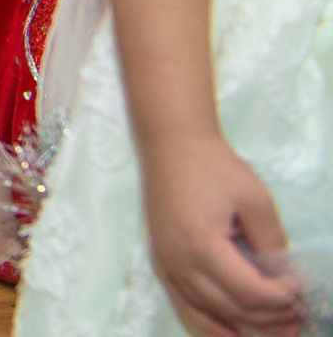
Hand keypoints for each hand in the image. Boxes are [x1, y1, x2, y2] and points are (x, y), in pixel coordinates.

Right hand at [143, 132, 305, 336]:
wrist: (170, 145)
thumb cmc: (213, 167)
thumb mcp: (255, 199)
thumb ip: (271, 242)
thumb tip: (284, 275)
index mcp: (202, 245)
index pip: (250, 291)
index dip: (282, 297)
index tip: (301, 287)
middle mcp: (179, 263)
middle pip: (232, 308)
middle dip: (271, 316)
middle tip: (300, 315)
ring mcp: (166, 265)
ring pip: (209, 314)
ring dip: (247, 326)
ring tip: (280, 330)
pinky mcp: (161, 263)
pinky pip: (184, 307)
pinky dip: (209, 326)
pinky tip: (232, 335)